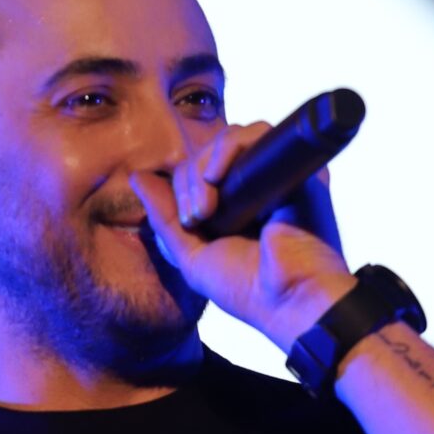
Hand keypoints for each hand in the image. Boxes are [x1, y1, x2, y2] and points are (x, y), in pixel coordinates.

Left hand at [130, 120, 356, 352]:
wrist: (290, 299)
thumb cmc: (246, 288)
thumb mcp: (191, 255)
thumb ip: (164, 217)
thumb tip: (138, 178)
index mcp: (232, 206)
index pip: (196, 172)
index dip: (182, 188)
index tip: (191, 221)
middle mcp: (254, 186)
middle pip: (209, 154)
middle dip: (190, 180)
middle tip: (198, 215)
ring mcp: (274, 174)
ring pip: (228, 140)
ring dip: (205, 166)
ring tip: (210, 205)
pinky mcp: (294, 164)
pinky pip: (256, 134)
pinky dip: (229, 147)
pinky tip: (219, 175)